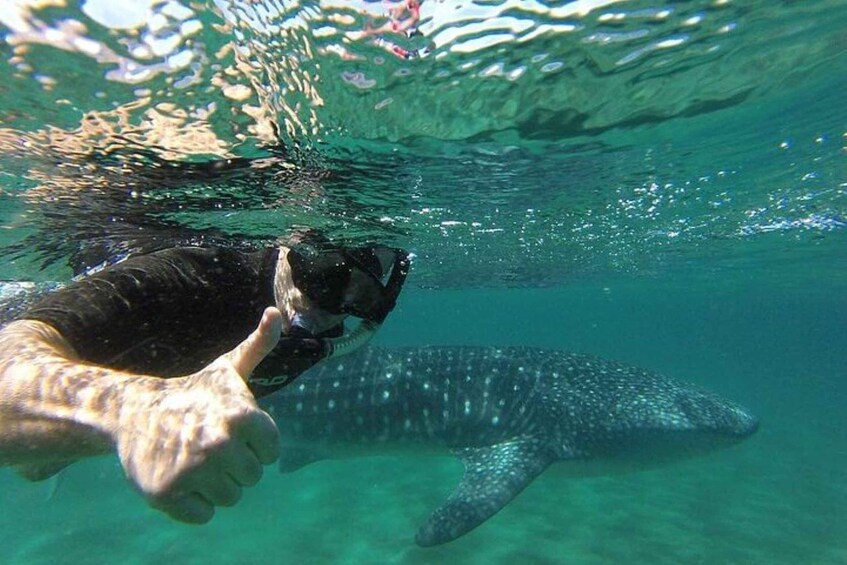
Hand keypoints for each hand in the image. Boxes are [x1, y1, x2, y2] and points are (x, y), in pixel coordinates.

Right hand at [114, 307, 282, 522]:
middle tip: (206, 443)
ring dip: (214, 484)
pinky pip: (204, 515)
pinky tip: (178, 476)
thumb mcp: (227, 370)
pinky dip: (192, 503)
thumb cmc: (192, 394)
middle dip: (234, 464)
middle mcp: (221, 444)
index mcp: (244, 417)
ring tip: (193, 458)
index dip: (252, 443)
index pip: (270, 453)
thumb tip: (276, 313)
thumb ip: (258, 346)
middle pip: (252, 477)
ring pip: (230, 498)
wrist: (133, 412)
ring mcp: (194, 471)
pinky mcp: (168, 495)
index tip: (229, 428)